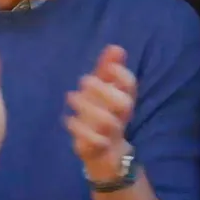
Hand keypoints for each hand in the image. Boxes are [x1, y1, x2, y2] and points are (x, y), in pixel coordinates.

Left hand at [65, 45, 136, 180]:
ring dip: (87, 107)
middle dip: (103, 91)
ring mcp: (111, 133)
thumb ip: (108, 69)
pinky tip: (68, 119)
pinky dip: (78, 128)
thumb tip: (115, 47)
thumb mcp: (103, 89)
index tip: (107, 68)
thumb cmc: (103, 113)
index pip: (131, 85)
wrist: (103, 152)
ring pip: (106, 122)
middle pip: (122, 104)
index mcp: (124, 98)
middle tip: (84, 81)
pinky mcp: (98, 147)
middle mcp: (121, 116)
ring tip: (71, 97)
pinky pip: (92, 140)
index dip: (121, 75)